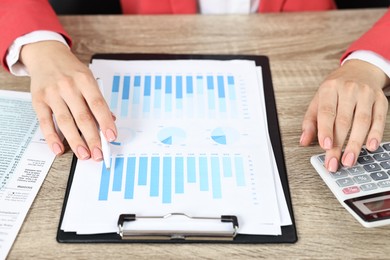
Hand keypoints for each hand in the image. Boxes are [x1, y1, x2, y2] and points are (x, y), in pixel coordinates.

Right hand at [20, 41, 116, 160]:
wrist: (46, 54)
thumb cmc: (70, 70)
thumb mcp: (88, 79)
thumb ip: (97, 100)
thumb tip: (110, 121)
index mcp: (85, 80)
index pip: (98, 105)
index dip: (106, 122)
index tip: (111, 137)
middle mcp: (68, 86)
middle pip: (83, 117)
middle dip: (92, 138)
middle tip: (99, 154)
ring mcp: (52, 93)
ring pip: (65, 122)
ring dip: (76, 141)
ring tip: (84, 155)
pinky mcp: (38, 100)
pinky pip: (45, 122)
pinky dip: (52, 137)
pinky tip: (59, 148)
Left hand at [300, 59, 389, 171]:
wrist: (361, 70)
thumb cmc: (336, 89)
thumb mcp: (318, 100)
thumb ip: (310, 121)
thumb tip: (303, 141)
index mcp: (329, 88)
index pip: (326, 111)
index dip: (326, 130)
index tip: (325, 146)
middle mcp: (348, 89)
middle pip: (344, 120)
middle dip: (339, 144)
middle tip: (334, 162)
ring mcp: (366, 94)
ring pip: (362, 121)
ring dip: (355, 144)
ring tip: (349, 160)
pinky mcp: (381, 100)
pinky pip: (379, 119)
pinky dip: (375, 134)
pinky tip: (370, 147)